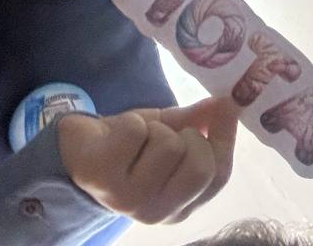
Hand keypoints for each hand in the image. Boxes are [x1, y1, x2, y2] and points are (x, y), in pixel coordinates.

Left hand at [58, 95, 238, 224]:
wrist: (80, 148)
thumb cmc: (130, 146)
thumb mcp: (171, 134)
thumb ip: (201, 123)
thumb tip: (232, 101)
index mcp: (179, 205)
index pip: (218, 175)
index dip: (225, 137)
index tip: (226, 107)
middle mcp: (156, 211)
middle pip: (201, 166)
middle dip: (189, 135)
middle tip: (169, 134)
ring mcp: (128, 199)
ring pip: (169, 144)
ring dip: (155, 127)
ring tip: (138, 138)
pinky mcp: (102, 177)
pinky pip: (137, 131)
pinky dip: (131, 121)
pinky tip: (117, 136)